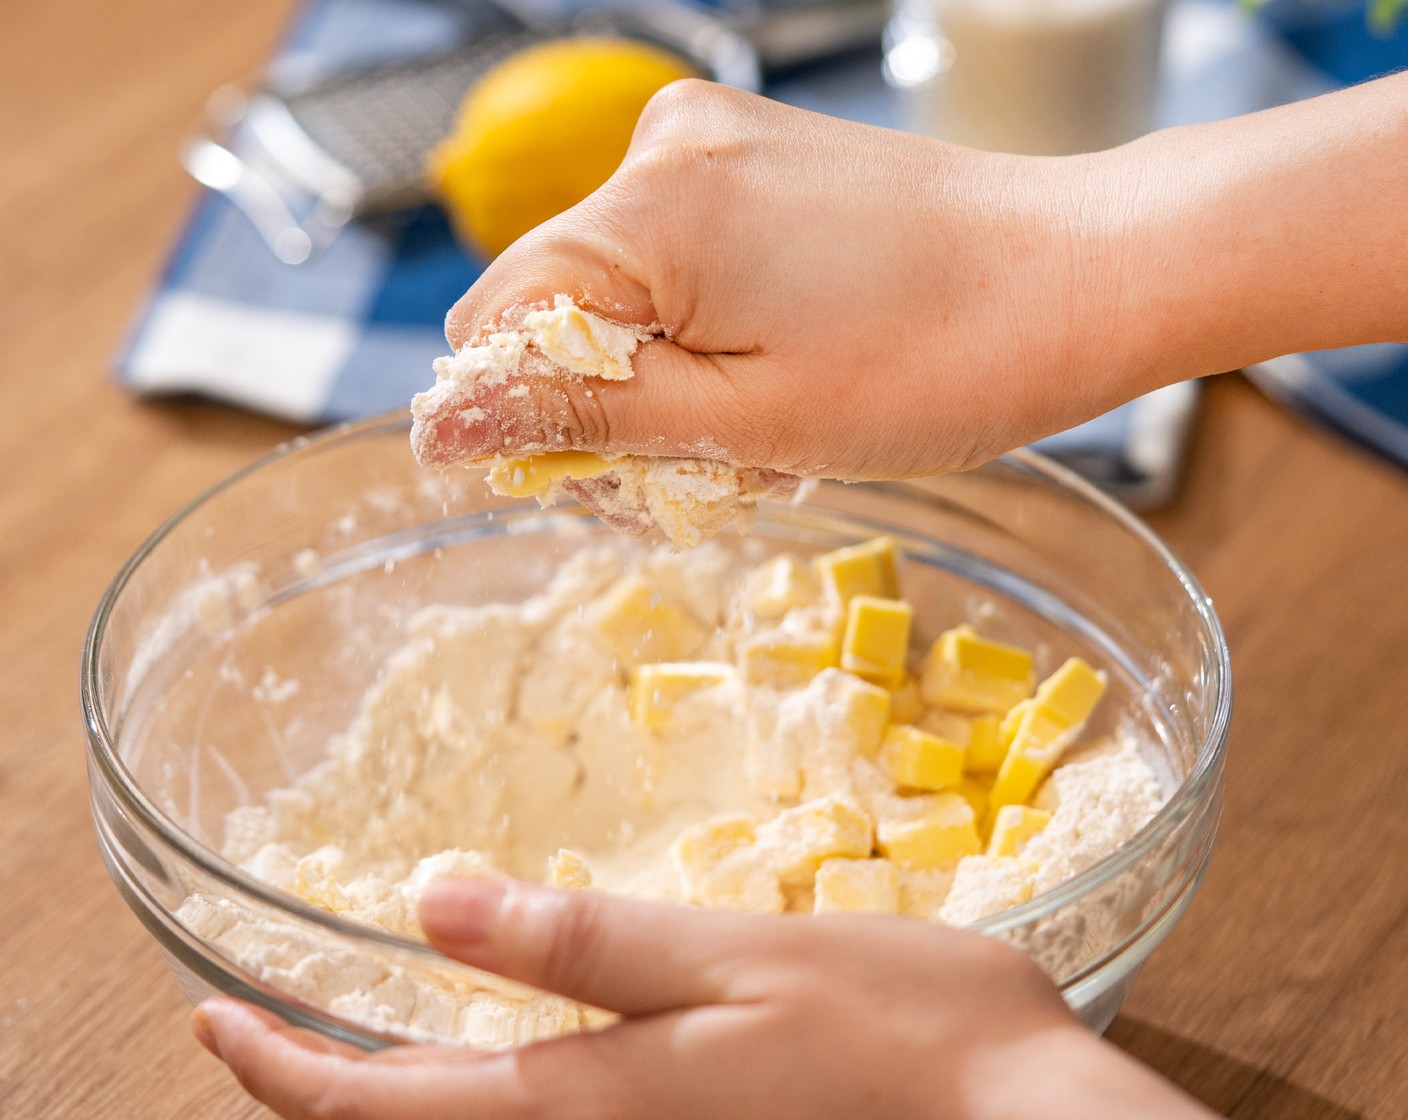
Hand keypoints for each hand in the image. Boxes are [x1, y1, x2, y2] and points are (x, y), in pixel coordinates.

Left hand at [193, 878, 1216, 1119]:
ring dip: (395, 1100)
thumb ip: (580, 943)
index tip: (210, 1022)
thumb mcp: (729, 961)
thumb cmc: (893, 1028)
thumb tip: (431, 905)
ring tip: (350, 1035)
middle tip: (262, 1027)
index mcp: (588, 1103)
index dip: (282, 1071)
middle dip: (322, 1093)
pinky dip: (480, 1099)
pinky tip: (493, 1048)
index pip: (382, 1109)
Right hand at [424, 80, 1149, 479]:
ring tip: (755, 427)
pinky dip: (698, 328)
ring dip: (656, 375)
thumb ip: (584, 418)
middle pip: (551, 304)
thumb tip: (445, 424)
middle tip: (696, 472)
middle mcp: (665, 148)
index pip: (497, 321)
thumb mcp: (745, 421)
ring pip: (614, 288)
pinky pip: (674, 255)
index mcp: (649, 209)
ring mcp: (716, 143)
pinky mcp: (757, 157)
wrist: (1085, 277)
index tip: (590, 485)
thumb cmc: (941, 358)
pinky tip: (770, 371)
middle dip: (598, 404)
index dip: (521, 419)